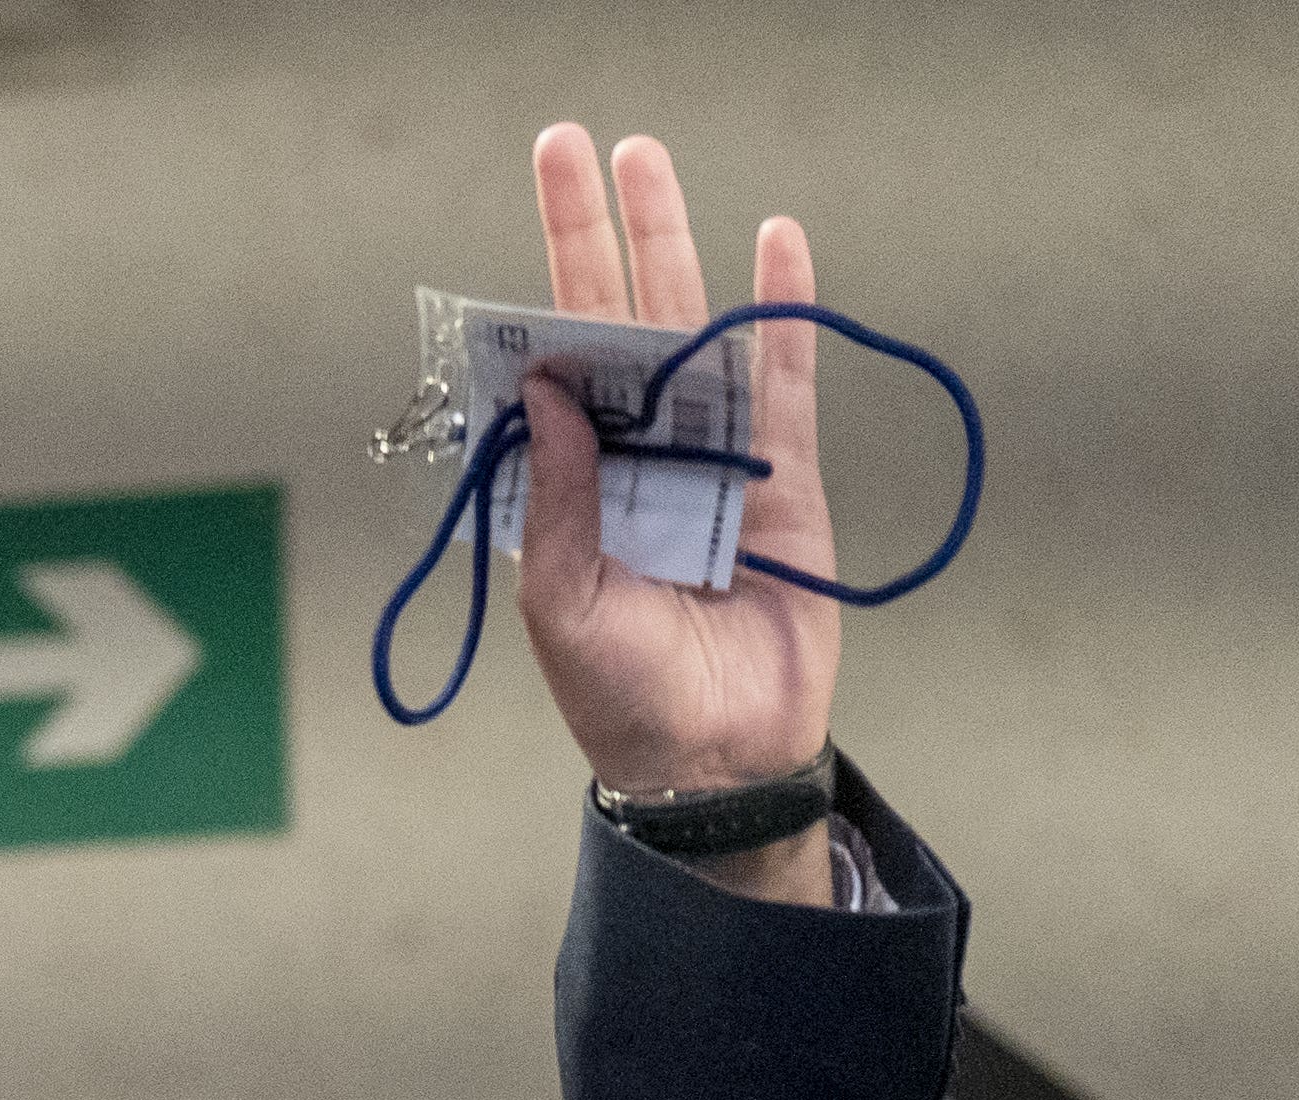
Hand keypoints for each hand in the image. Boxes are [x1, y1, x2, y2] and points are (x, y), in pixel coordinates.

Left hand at [514, 125, 840, 906]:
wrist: (717, 759)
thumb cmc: (623, 698)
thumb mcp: (565, 604)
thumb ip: (557, 498)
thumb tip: (546, 386)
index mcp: (567, 488)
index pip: (546, 371)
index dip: (533, 296)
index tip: (514, 229)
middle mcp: (632, 459)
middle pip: (614, 321)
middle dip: (597, 233)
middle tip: (580, 143)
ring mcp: (709, 460)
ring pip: (691, 330)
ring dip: (674, 245)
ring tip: (651, 160)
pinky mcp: (784, 478)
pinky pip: (782, 378)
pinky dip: (780, 309)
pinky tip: (773, 241)